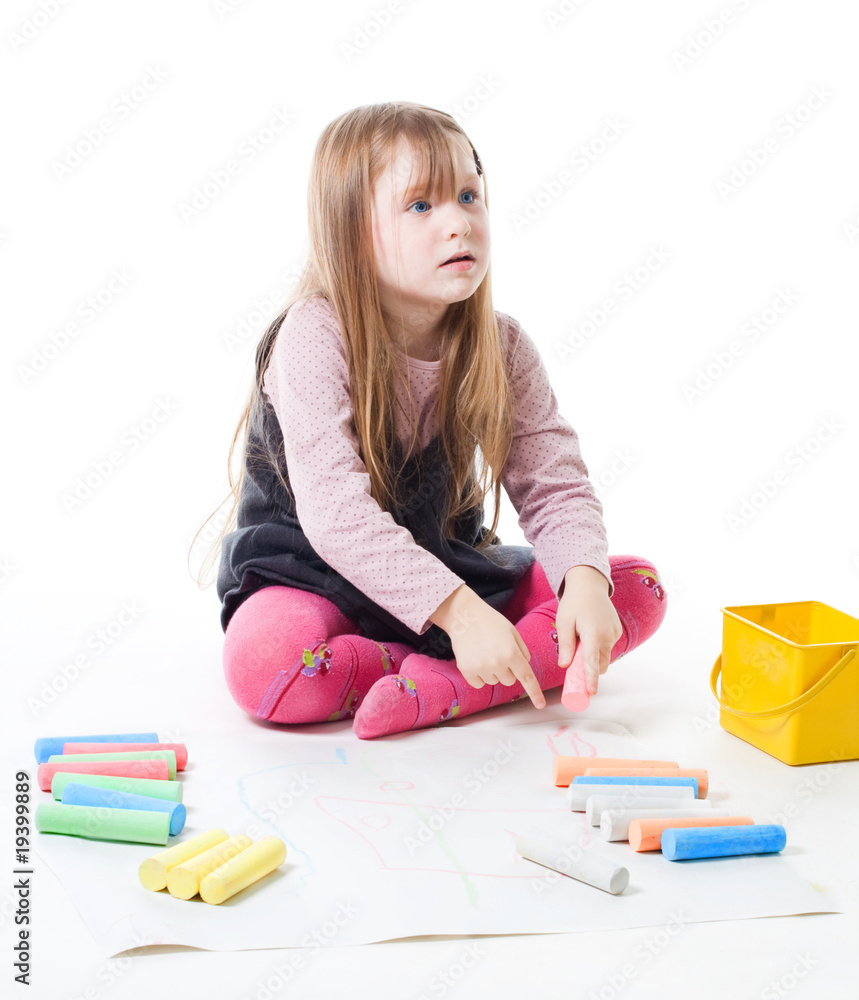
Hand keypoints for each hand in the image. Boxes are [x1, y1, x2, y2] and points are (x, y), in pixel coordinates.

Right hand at [430, 585, 545, 708]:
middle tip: (498, 652)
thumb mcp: (513, 632)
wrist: (464, 616)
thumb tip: (524, 668)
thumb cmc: (491, 622)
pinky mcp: (467, 670)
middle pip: (509, 680)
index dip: (535, 693)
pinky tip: (476, 659)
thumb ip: (523, 651)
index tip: (540, 705)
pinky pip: (479, 683)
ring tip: (485, 652)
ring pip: (494, 681)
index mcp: (511, 653)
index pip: (526, 677)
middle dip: (508, 670)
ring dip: (492, 671)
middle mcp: (497, 663)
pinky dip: (479, 675)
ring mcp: (481, 667)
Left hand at [556, 566, 622, 694]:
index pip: (592, 662)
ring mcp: (615, 633)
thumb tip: (564, 665)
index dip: (591, 679)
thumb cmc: (574, 603)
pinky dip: (598, 647)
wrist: (589, 585)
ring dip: (593, 656)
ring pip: (604, 656)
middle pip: (600, 663)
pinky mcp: (617, 631)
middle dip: (590, 669)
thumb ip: (565, 645)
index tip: (591, 692)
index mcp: (593, 633)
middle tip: (574, 665)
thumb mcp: (564, 623)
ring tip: (580, 640)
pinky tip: (589, 633)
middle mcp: (608, 635)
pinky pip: (607, 647)